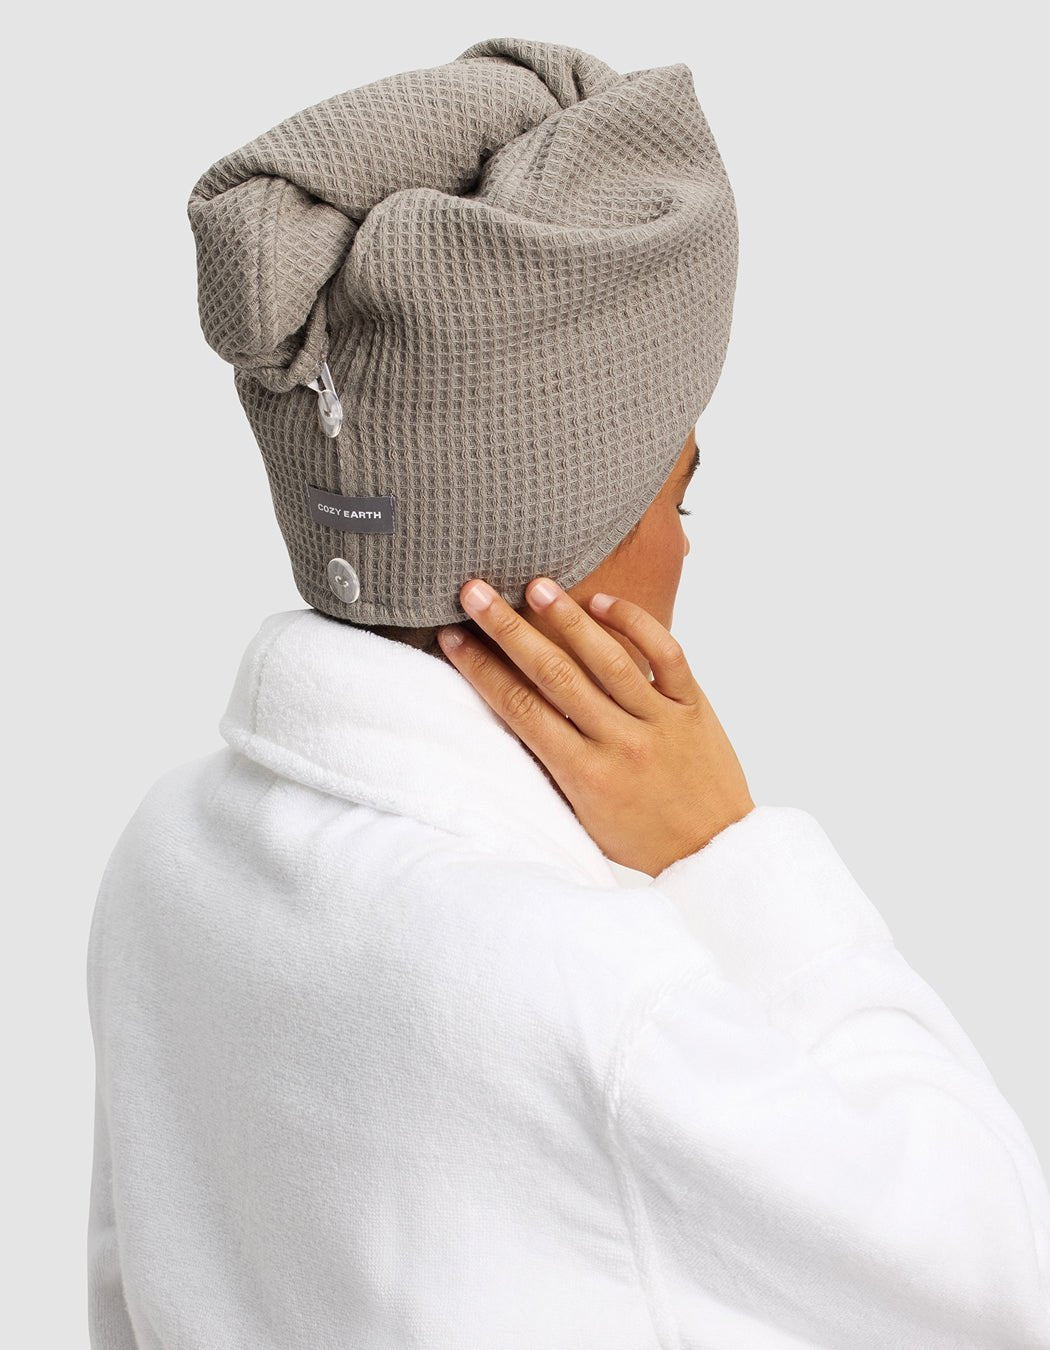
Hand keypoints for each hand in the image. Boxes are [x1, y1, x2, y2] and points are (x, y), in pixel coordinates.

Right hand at [437, 576, 754, 876]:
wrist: (713, 850)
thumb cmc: (640, 835)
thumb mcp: (582, 814)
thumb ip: (550, 766)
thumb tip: (509, 714)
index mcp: (584, 775)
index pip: (521, 710)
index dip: (482, 670)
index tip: (453, 637)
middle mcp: (620, 744)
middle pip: (555, 676)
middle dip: (509, 630)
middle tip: (474, 591)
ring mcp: (660, 722)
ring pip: (610, 660)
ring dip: (568, 619)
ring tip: (535, 585)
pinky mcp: (694, 706)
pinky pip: (667, 656)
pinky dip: (636, 624)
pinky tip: (602, 601)